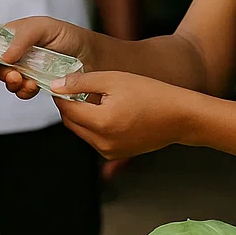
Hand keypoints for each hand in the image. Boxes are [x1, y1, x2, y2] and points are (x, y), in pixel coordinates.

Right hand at [0, 16, 92, 100]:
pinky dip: (25, 91)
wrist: (90, 56)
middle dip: (3, 73)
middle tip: (14, 75)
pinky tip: (34, 86)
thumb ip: (22, 38)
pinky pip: (22, 91)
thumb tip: (4, 56)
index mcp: (14, 35)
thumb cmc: (67, 35)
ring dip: (14, 84)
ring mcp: (25, 69)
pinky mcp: (34, 83)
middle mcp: (16, 52)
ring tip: (27, 82)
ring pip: (9, 80)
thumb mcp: (43, 27)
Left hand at [49, 70, 194, 161]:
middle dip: (69, 105)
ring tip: (95, 98)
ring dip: (80, 116)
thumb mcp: (114, 80)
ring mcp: (108, 151)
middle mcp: (102, 142)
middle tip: (76, 87)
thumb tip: (56, 86)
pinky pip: (93, 139)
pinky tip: (106, 111)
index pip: (66, 108)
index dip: (60, 94)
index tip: (61, 82)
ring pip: (81, 131)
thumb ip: (81, 82)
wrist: (180, 117)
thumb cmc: (151, 94)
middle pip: (70, 122)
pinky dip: (93, 125)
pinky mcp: (115, 154)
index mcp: (101, 122)